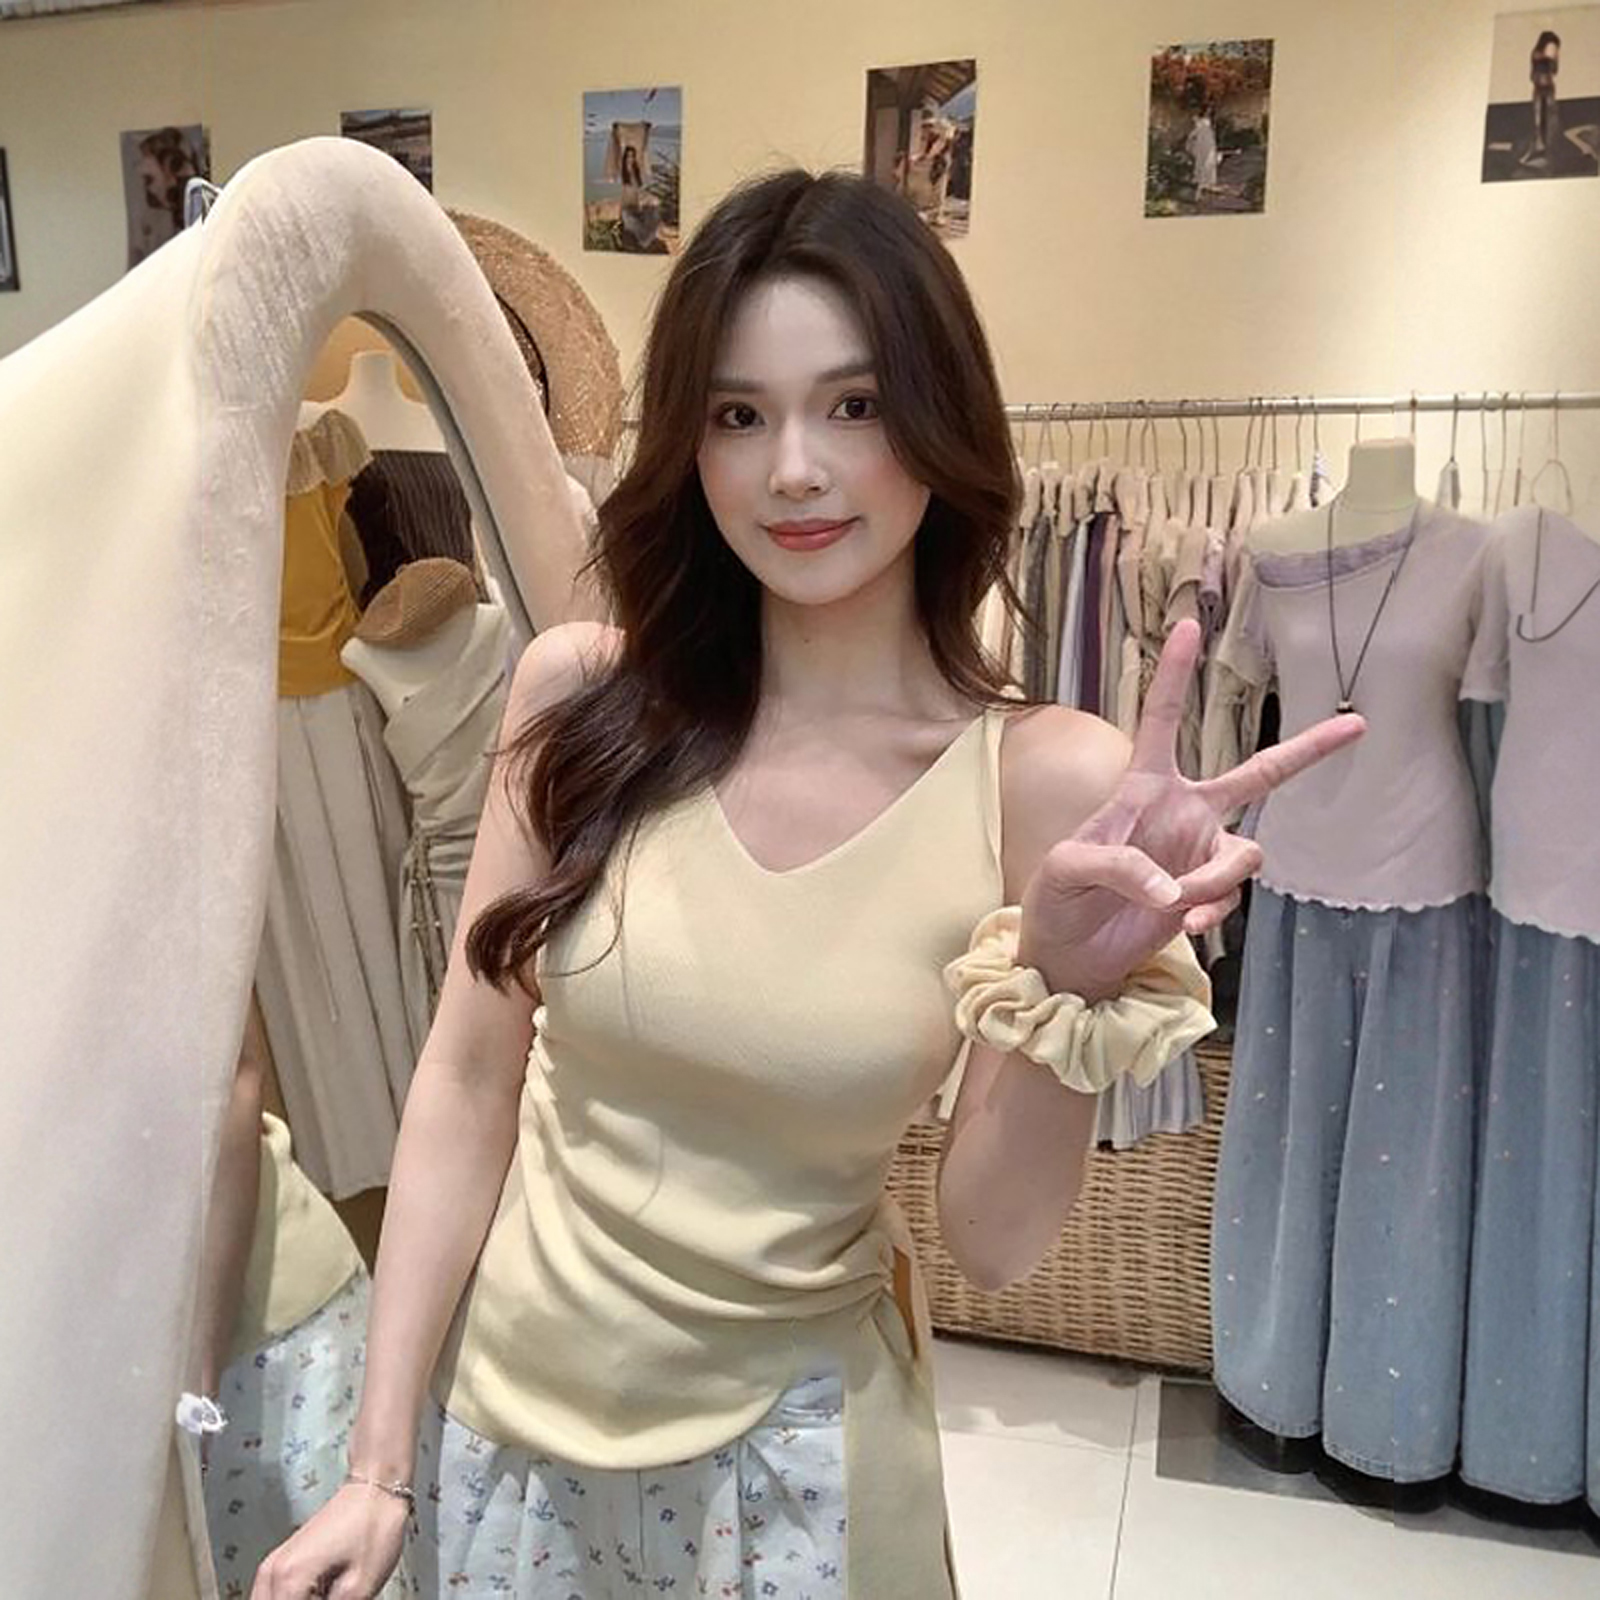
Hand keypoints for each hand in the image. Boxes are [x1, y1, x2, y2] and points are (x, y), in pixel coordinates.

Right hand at [251, 1482, 409, 1599]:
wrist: (375, 1488)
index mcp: (287, 1582)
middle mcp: (271, 1574)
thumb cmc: (372, 1526)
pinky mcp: (282, 1563)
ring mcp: (273, 1566)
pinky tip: (319, 1596)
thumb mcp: (360, 1589)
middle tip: (332, 1598)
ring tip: (328, 1595)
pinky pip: (273, 1598)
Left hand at [1018, 618, 1363, 1002]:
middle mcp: (1183, 812)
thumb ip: (1117, 866)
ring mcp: (1200, 854)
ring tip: (1174, 904)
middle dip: (1308, 751)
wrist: (1069, 954)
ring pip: (1247, 853)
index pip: (1160, 720)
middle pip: (1258, 774)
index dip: (1174, 674)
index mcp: (1141, 787)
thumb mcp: (1067, 869)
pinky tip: (1183, 926)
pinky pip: (1231, 896)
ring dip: (1214, 881)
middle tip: (1358, 725)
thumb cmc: (1057, 898)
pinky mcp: (1207, 895)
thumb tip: (1174, 889)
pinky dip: (1211, 912)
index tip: (1187, 625)